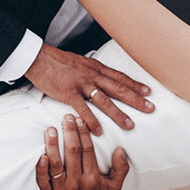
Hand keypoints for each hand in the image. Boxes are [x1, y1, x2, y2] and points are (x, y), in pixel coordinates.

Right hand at [24, 43, 152, 134]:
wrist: (38, 57)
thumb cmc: (56, 60)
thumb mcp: (79, 62)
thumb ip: (91, 70)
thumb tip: (101, 77)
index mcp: (95, 67)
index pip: (120, 77)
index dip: (135, 85)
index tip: (148, 92)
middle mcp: (92, 75)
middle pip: (119, 88)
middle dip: (136, 99)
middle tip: (151, 108)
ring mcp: (81, 84)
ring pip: (105, 100)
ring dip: (119, 114)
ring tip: (130, 125)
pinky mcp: (68, 93)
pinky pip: (83, 109)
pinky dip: (92, 121)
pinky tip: (99, 131)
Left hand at [36, 115, 129, 189]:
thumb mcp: (112, 187)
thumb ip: (120, 169)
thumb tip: (121, 150)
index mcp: (92, 179)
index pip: (88, 151)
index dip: (84, 134)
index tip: (80, 120)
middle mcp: (77, 183)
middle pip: (72, 153)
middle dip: (69, 133)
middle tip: (66, 117)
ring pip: (56, 164)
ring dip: (53, 145)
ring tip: (51, 129)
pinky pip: (42, 180)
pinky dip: (41, 168)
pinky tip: (40, 155)